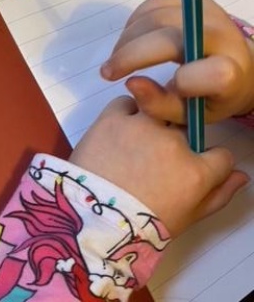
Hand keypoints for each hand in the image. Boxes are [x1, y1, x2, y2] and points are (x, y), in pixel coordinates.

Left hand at [69, 96, 249, 236]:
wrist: (90, 216)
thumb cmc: (139, 224)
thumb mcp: (186, 218)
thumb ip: (218, 195)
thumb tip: (241, 176)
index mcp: (195, 171)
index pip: (220, 154)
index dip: (207, 162)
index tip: (190, 169)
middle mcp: (173, 142)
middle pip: (184, 131)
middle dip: (173, 143)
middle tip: (150, 160)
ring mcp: (142, 126)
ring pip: (156, 110)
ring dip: (148, 123)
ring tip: (131, 144)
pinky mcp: (113, 117)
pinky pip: (125, 103)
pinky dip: (124, 113)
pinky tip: (116, 133)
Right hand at [100, 0, 253, 124]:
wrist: (236, 66)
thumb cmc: (209, 96)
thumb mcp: (189, 114)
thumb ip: (159, 105)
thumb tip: (130, 82)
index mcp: (231, 72)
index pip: (212, 73)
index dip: (183, 82)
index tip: (156, 89)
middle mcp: (222, 37)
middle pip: (169, 38)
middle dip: (130, 55)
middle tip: (108, 72)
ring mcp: (208, 13)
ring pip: (156, 18)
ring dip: (127, 39)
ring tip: (118, 59)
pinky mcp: (194, 0)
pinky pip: (155, 4)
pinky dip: (134, 22)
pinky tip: (130, 40)